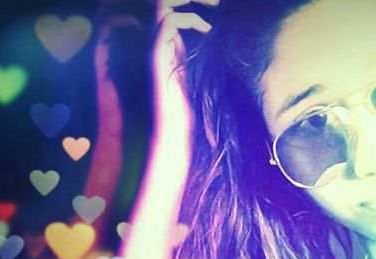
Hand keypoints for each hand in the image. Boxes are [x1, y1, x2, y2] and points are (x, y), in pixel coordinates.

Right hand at [152, 0, 218, 120]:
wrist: (175, 128)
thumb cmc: (191, 106)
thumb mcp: (202, 71)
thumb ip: (203, 51)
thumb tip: (220, 34)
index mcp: (168, 43)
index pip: (174, 8)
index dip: (194, 2)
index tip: (218, 7)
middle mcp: (158, 41)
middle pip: (164, 0)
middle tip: (217, 2)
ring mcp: (155, 46)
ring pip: (163, 3)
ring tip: (216, 5)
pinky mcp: (157, 54)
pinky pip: (169, 20)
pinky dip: (192, 20)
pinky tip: (209, 33)